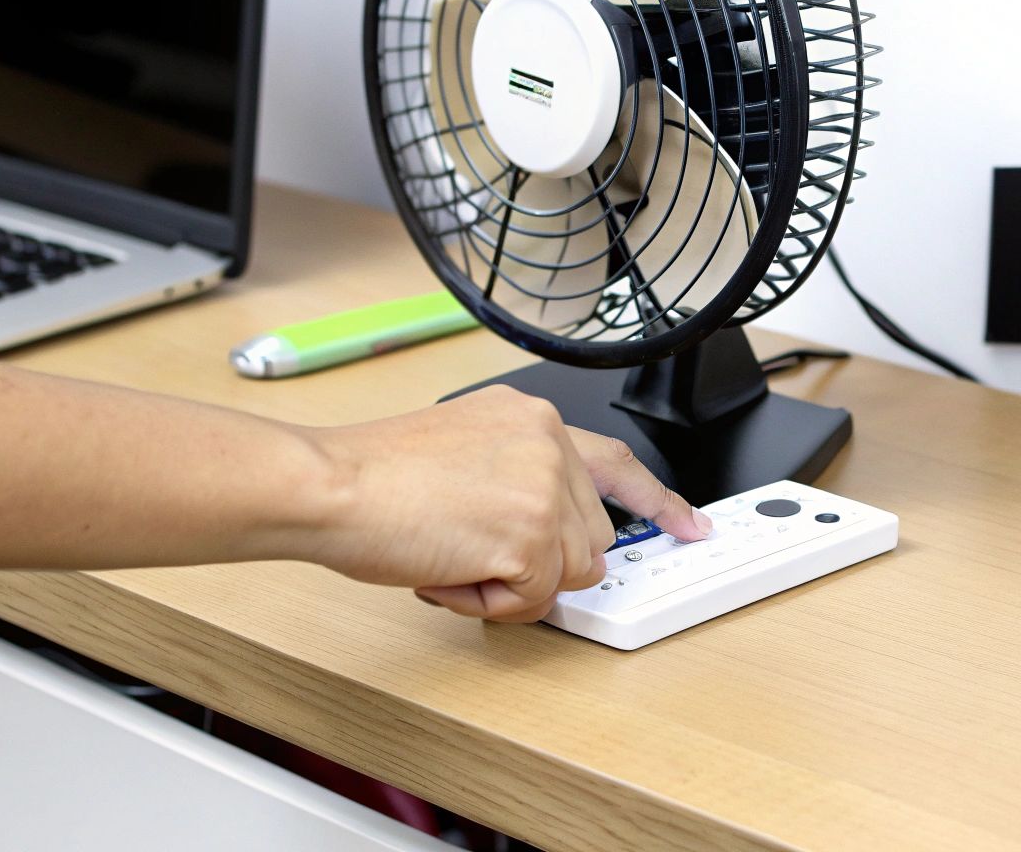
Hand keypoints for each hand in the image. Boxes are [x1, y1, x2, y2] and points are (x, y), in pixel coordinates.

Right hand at [303, 385, 709, 621]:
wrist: (330, 484)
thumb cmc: (370, 474)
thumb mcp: (463, 446)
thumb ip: (514, 476)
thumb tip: (539, 533)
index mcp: (533, 418)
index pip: (617, 464)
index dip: (658, 503)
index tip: (690, 525)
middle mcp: (549, 445)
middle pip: (590, 539)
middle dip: (539, 564)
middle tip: (470, 554)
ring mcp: (545, 491)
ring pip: (567, 575)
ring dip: (508, 584)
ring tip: (448, 554)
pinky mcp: (532, 538)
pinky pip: (532, 600)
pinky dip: (485, 601)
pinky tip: (444, 569)